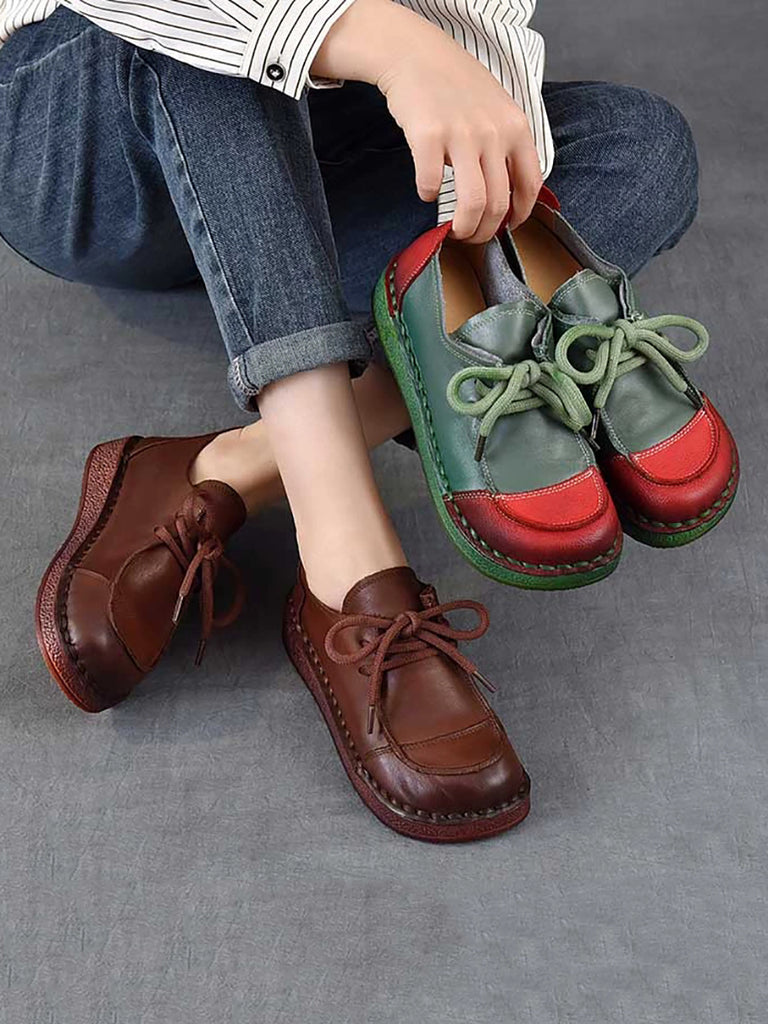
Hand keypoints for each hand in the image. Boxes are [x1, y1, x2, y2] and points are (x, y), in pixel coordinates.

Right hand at [312, 0, 542, 242]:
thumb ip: (507, 146)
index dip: (520, 214)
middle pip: (498, 203)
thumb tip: (508, 196)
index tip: (506, 226)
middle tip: (472, 236)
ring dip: (463, 227)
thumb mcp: (497, 109)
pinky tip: (425, 190)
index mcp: (515, 127)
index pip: (529, 184)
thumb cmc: (456, 85)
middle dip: (485, 231)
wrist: (416, 55)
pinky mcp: (428, 137)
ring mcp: (461, 134)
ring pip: (472, 203)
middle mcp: (493, 132)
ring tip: (453, 230)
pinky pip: (430, 184)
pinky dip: (427, 195)